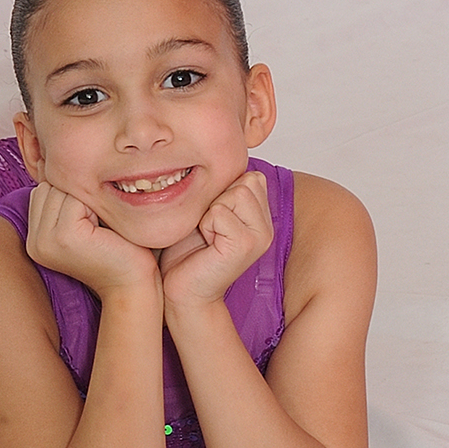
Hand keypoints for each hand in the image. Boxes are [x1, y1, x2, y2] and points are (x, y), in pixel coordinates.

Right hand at [25, 182, 160, 297]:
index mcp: (35, 240)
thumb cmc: (116, 251)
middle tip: (98, 226)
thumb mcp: (85, 224)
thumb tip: (57, 164)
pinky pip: (75, 198)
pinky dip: (95, 206)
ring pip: (62, 189)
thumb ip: (66, 202)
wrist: (132, 285)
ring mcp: (46, 240)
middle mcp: (35, 242)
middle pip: (50, 186)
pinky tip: (104, 229)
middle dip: (77, 195)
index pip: (43, 190)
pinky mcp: (65, 236)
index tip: (91, 221)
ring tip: (100, 228)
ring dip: (87, 200)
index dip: (71, 196)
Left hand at [159, 170, 273, 309]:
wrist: (182, 289)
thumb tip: (224, 158)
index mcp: (260, 214)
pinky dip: (206, 225)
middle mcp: (266, 224)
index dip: (220, 191)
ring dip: (210, 212)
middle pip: (243, 180)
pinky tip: (207, 245)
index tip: (211, 218)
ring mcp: (261, 236)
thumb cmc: (187, 251)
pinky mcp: (247, 245)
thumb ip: (221, 188)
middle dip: (216, 199)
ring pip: (234, 193)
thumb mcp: (205, 209)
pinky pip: (220, 212)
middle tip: (208, 228)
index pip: (247, 173)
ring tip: (208, 235)